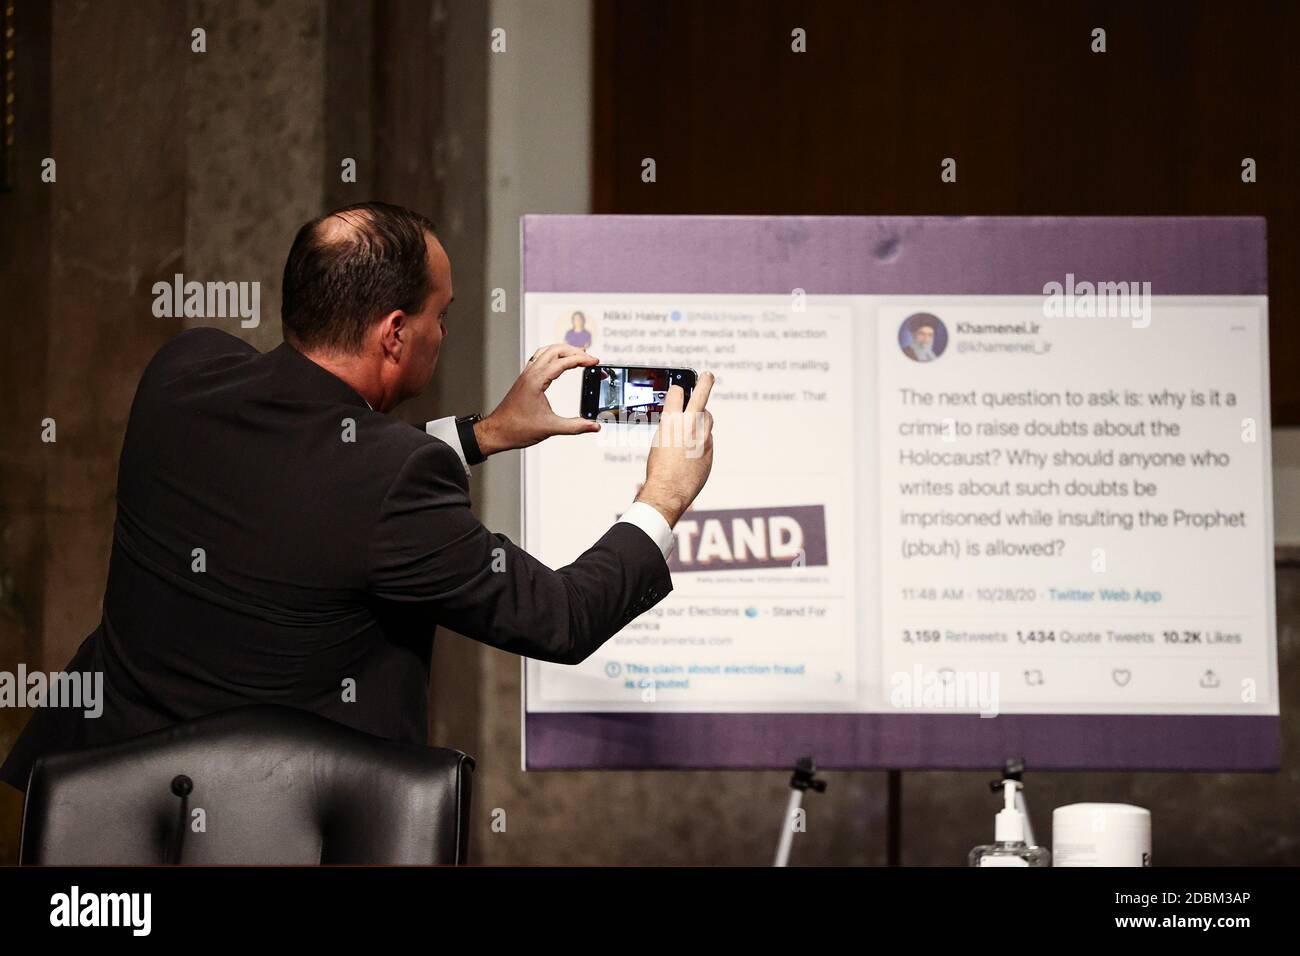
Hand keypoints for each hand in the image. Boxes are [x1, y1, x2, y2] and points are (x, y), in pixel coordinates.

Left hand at [474, 344, 600, 455]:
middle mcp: (530, 374)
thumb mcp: (551, 428)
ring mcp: (526, 376)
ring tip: (577, 354)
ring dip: (562, 350)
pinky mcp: (524, 380)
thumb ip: (575, 426)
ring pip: (545, 352)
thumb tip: (594, 426)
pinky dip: (552, 356)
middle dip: (574, 350)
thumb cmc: (517, 428)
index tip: (594, 361)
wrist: (496, 432)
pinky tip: (558, 363)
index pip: (563, 362)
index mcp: (536, 380)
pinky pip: (539, 359)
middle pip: (555, 350)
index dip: (581, 359)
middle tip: (589, 356)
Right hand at [635, 372, 714, 526]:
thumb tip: (683, 420)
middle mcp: (689, 426)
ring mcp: (702, 438)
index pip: (677, 393)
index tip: (679, 389)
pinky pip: (707, 438)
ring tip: (696, 420)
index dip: (677, 391)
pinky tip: (692, 450)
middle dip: (705, 383)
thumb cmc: (658, 468)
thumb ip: (672, 428)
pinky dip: (701, 440)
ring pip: (708, 418)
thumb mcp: (659, 441)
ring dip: (703, 416)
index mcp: (671, 421)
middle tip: (708, 375)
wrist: (668, 490)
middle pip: (701, 397)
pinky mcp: (710, 450)